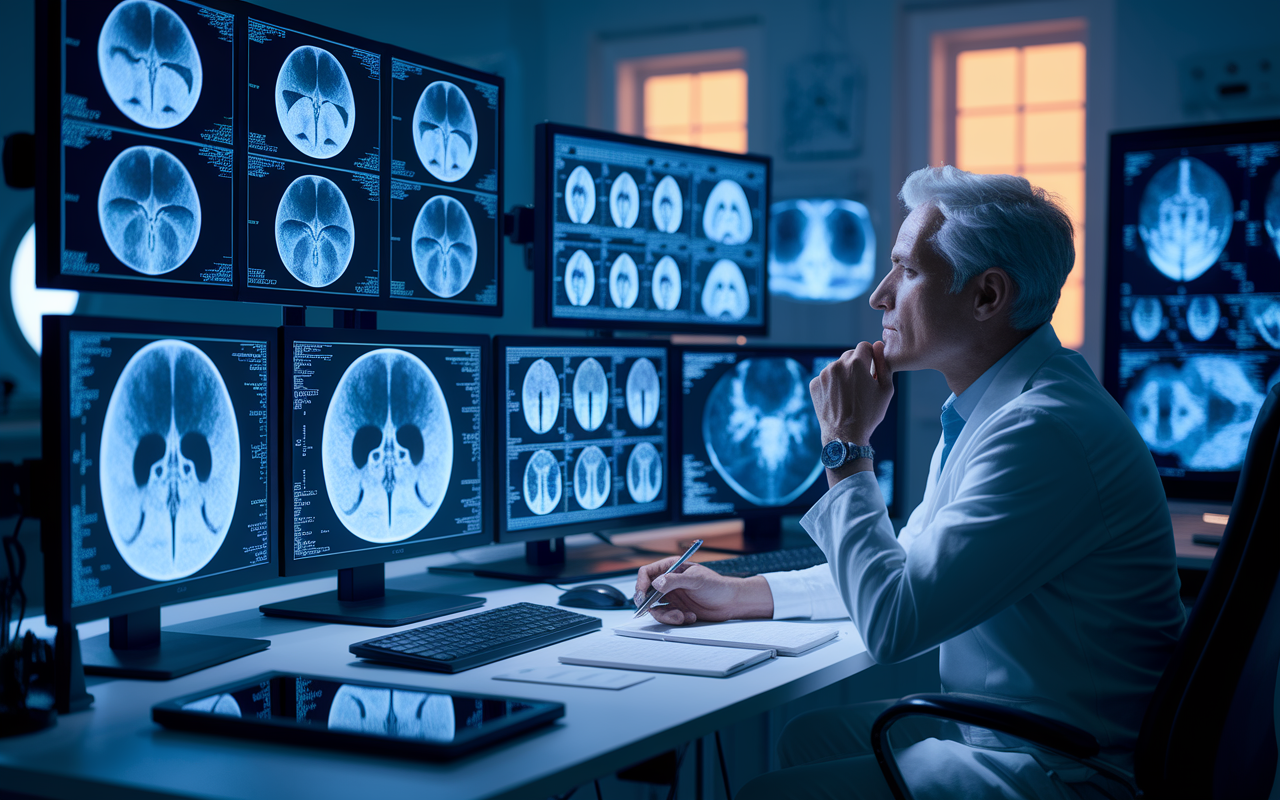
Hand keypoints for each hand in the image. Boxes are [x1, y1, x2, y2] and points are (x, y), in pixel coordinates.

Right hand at [633, 557, 773, 624]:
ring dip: (666, 615)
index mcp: (672, 568)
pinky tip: (690, 617)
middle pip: (646, 592)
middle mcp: (669, 582)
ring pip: (655, 607)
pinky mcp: (677, 609)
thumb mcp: (696, 580)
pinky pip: (667, 616)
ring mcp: (672, 596)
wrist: (731, 603)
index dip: (641, 583)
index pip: (647, 572)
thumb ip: (675, 580)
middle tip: (649, 610)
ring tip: (681, 616)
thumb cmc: (717, 585)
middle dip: (647, 603)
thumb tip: (656, 583)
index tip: (641, 596)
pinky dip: (675, 619)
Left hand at [809, 341, 893, 446]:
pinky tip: (838, 399)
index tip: (871, 370)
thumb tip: (879, 345)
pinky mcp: (814, 384)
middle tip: (861, 385)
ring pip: (837, 365)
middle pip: (850, 354)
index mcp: (856, 363)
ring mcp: (823, 375)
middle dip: (857, 365)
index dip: (870, 356)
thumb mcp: (886, 390)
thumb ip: (884, 364)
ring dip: (843, 374)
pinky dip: (832, 384)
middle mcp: (837, 365)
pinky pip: (826, 377)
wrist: (845, 436)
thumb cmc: (869, 414)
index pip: (865, 346)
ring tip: (849, 394)